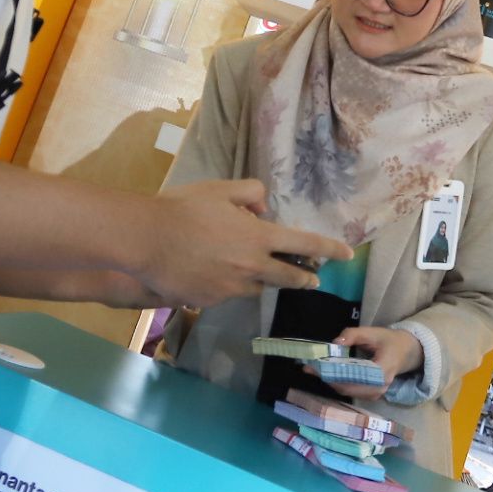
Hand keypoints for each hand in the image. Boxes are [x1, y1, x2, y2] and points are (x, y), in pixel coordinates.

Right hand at [133, 179, 350, 309]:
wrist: (146, 240)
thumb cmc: (183, 209)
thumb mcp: (220, 190)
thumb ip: (249, 193)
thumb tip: (262, 208)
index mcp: (259, 237)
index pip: (305, 244)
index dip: (329, 249)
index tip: (346, 254)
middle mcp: (252, 267)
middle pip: (289, 278)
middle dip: (305, 277)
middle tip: (312, 278)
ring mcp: (232, 288)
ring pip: (257, 287)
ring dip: (261, 279)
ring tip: (251, 269)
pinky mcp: (211, 301)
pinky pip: (229, 294)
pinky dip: (229, 285)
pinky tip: (212, 273)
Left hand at [311, 325, 421, 400]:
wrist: (405, 353)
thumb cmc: (388, 341)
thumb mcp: (373, 332)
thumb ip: (353, 334)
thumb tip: (334, 343)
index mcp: (382, 370)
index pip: (353, 375)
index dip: (332, 371)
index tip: (315, 365)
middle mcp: (379, 386)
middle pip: (346, 386)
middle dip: (326, 377)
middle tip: (308, 367)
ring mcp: (375, 394)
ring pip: (347, 390)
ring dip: (329, 381)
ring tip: (314, 370)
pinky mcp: (371, 395)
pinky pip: (350, 391)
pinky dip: (337, 383)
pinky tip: (327, 374)